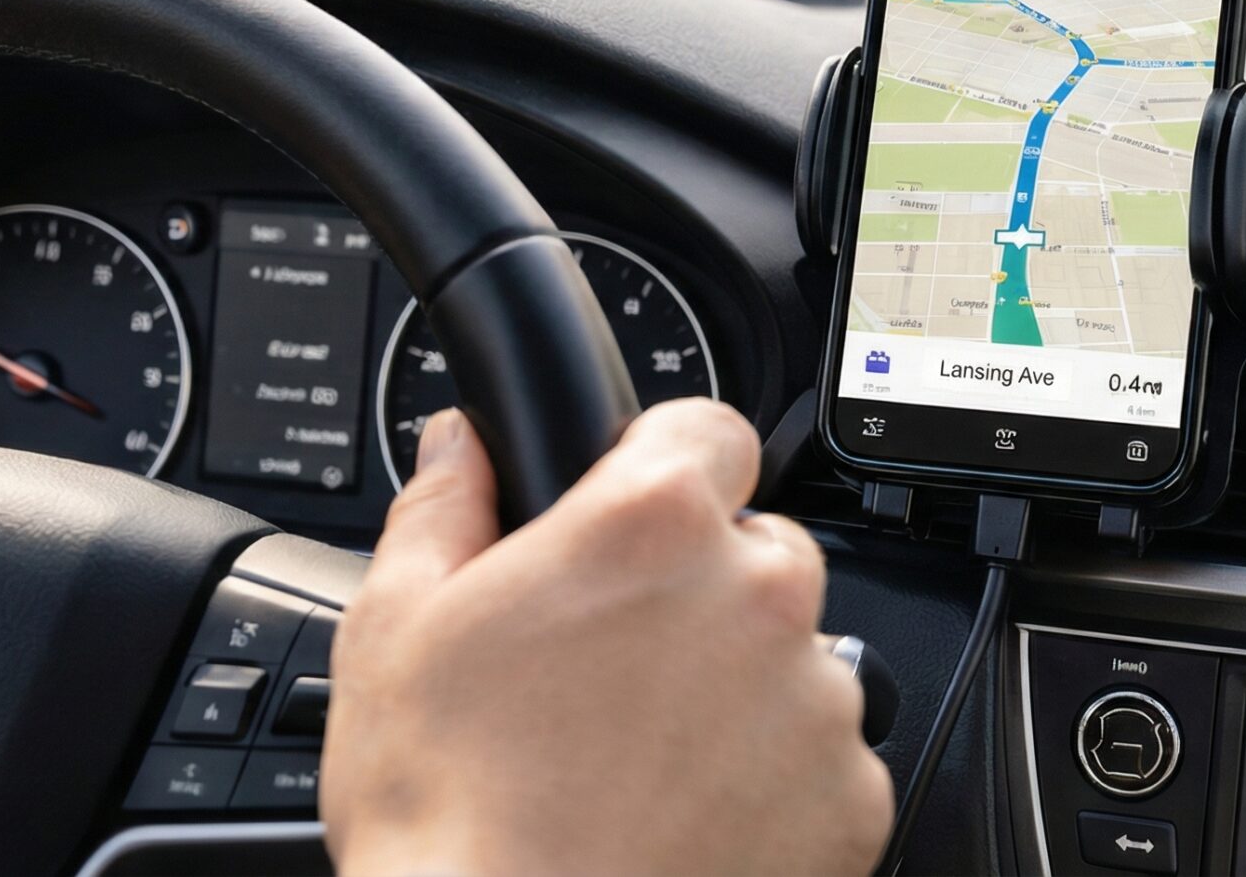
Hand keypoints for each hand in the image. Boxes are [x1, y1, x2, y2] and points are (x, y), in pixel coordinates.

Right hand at [324, 400, 891, 876]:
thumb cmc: (451, 814)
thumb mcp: (395, 631)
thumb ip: (445, 508)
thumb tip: (464, 448)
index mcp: (653, 526)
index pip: (708, 429)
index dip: (661, 463)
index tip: (631, 509)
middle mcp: (758, 597)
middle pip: (756, 548)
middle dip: (695, 590)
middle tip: (609, 667)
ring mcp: (816, 705)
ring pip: (794, 659)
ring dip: (735, 690)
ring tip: (637, 761)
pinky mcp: (850, 803)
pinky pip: (823, 762)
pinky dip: (771, 784)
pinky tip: (681, 817)